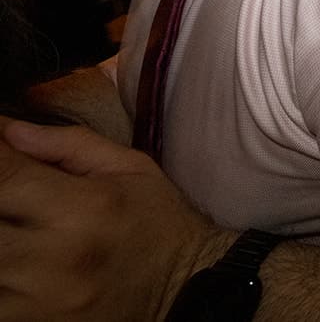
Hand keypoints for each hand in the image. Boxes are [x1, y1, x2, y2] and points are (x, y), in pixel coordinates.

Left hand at [0, 118, 229, 321]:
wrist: (188, 290)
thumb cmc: (158, 224)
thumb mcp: (130, 168)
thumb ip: (67, 144)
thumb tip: (7, 131)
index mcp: (85, 206)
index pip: (3, 174)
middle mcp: (56, 255)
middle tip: (12, 197)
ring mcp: (39, 300)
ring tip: (18, 229)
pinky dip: (1, 277)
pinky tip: (18, 261)